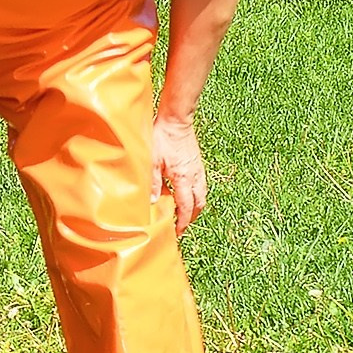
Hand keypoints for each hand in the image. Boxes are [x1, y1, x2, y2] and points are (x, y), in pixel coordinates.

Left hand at [151, 114, 209, 231]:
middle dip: (191, 217)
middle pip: (198, 203)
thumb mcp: (151, 161)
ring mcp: (198, 169)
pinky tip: (184, 193)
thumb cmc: (162, 138)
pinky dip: (195, 194)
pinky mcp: (198, 163)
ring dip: (194, 206)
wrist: (176, 121)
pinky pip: (200, 185)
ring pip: (201, 194)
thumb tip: (152, 202)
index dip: (182, 221)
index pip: (185, 206)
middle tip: (181, 225)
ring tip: (184, 213)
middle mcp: (195, 176)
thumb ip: (152, 182)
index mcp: (183, 178)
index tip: (178, 231)